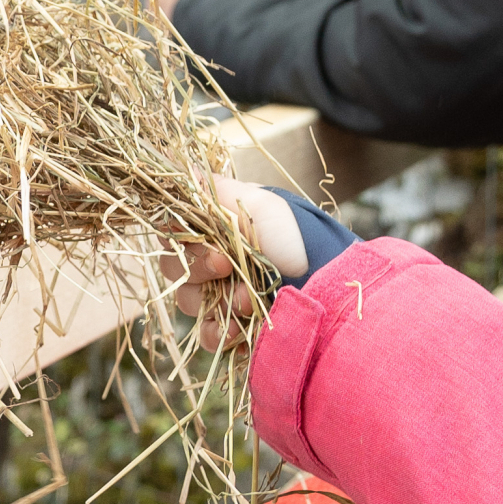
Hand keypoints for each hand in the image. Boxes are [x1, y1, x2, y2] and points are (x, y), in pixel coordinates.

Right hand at [161, 176, 306, 350]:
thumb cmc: (296, 237)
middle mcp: (214, 261)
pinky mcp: (233, 327)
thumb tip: (180, 169)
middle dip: (202, 270)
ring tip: (251, 300)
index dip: (187, 245)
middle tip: (227, 267)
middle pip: (177, 269)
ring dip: (218, 300)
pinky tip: (237, 330)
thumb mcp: (258, 205)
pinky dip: (219, 333)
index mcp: (216, 231)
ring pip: (190, 302)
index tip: (213, 248)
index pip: (175, 237)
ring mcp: (222, 295)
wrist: (327, 283)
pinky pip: (207, 334)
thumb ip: (212, 192)